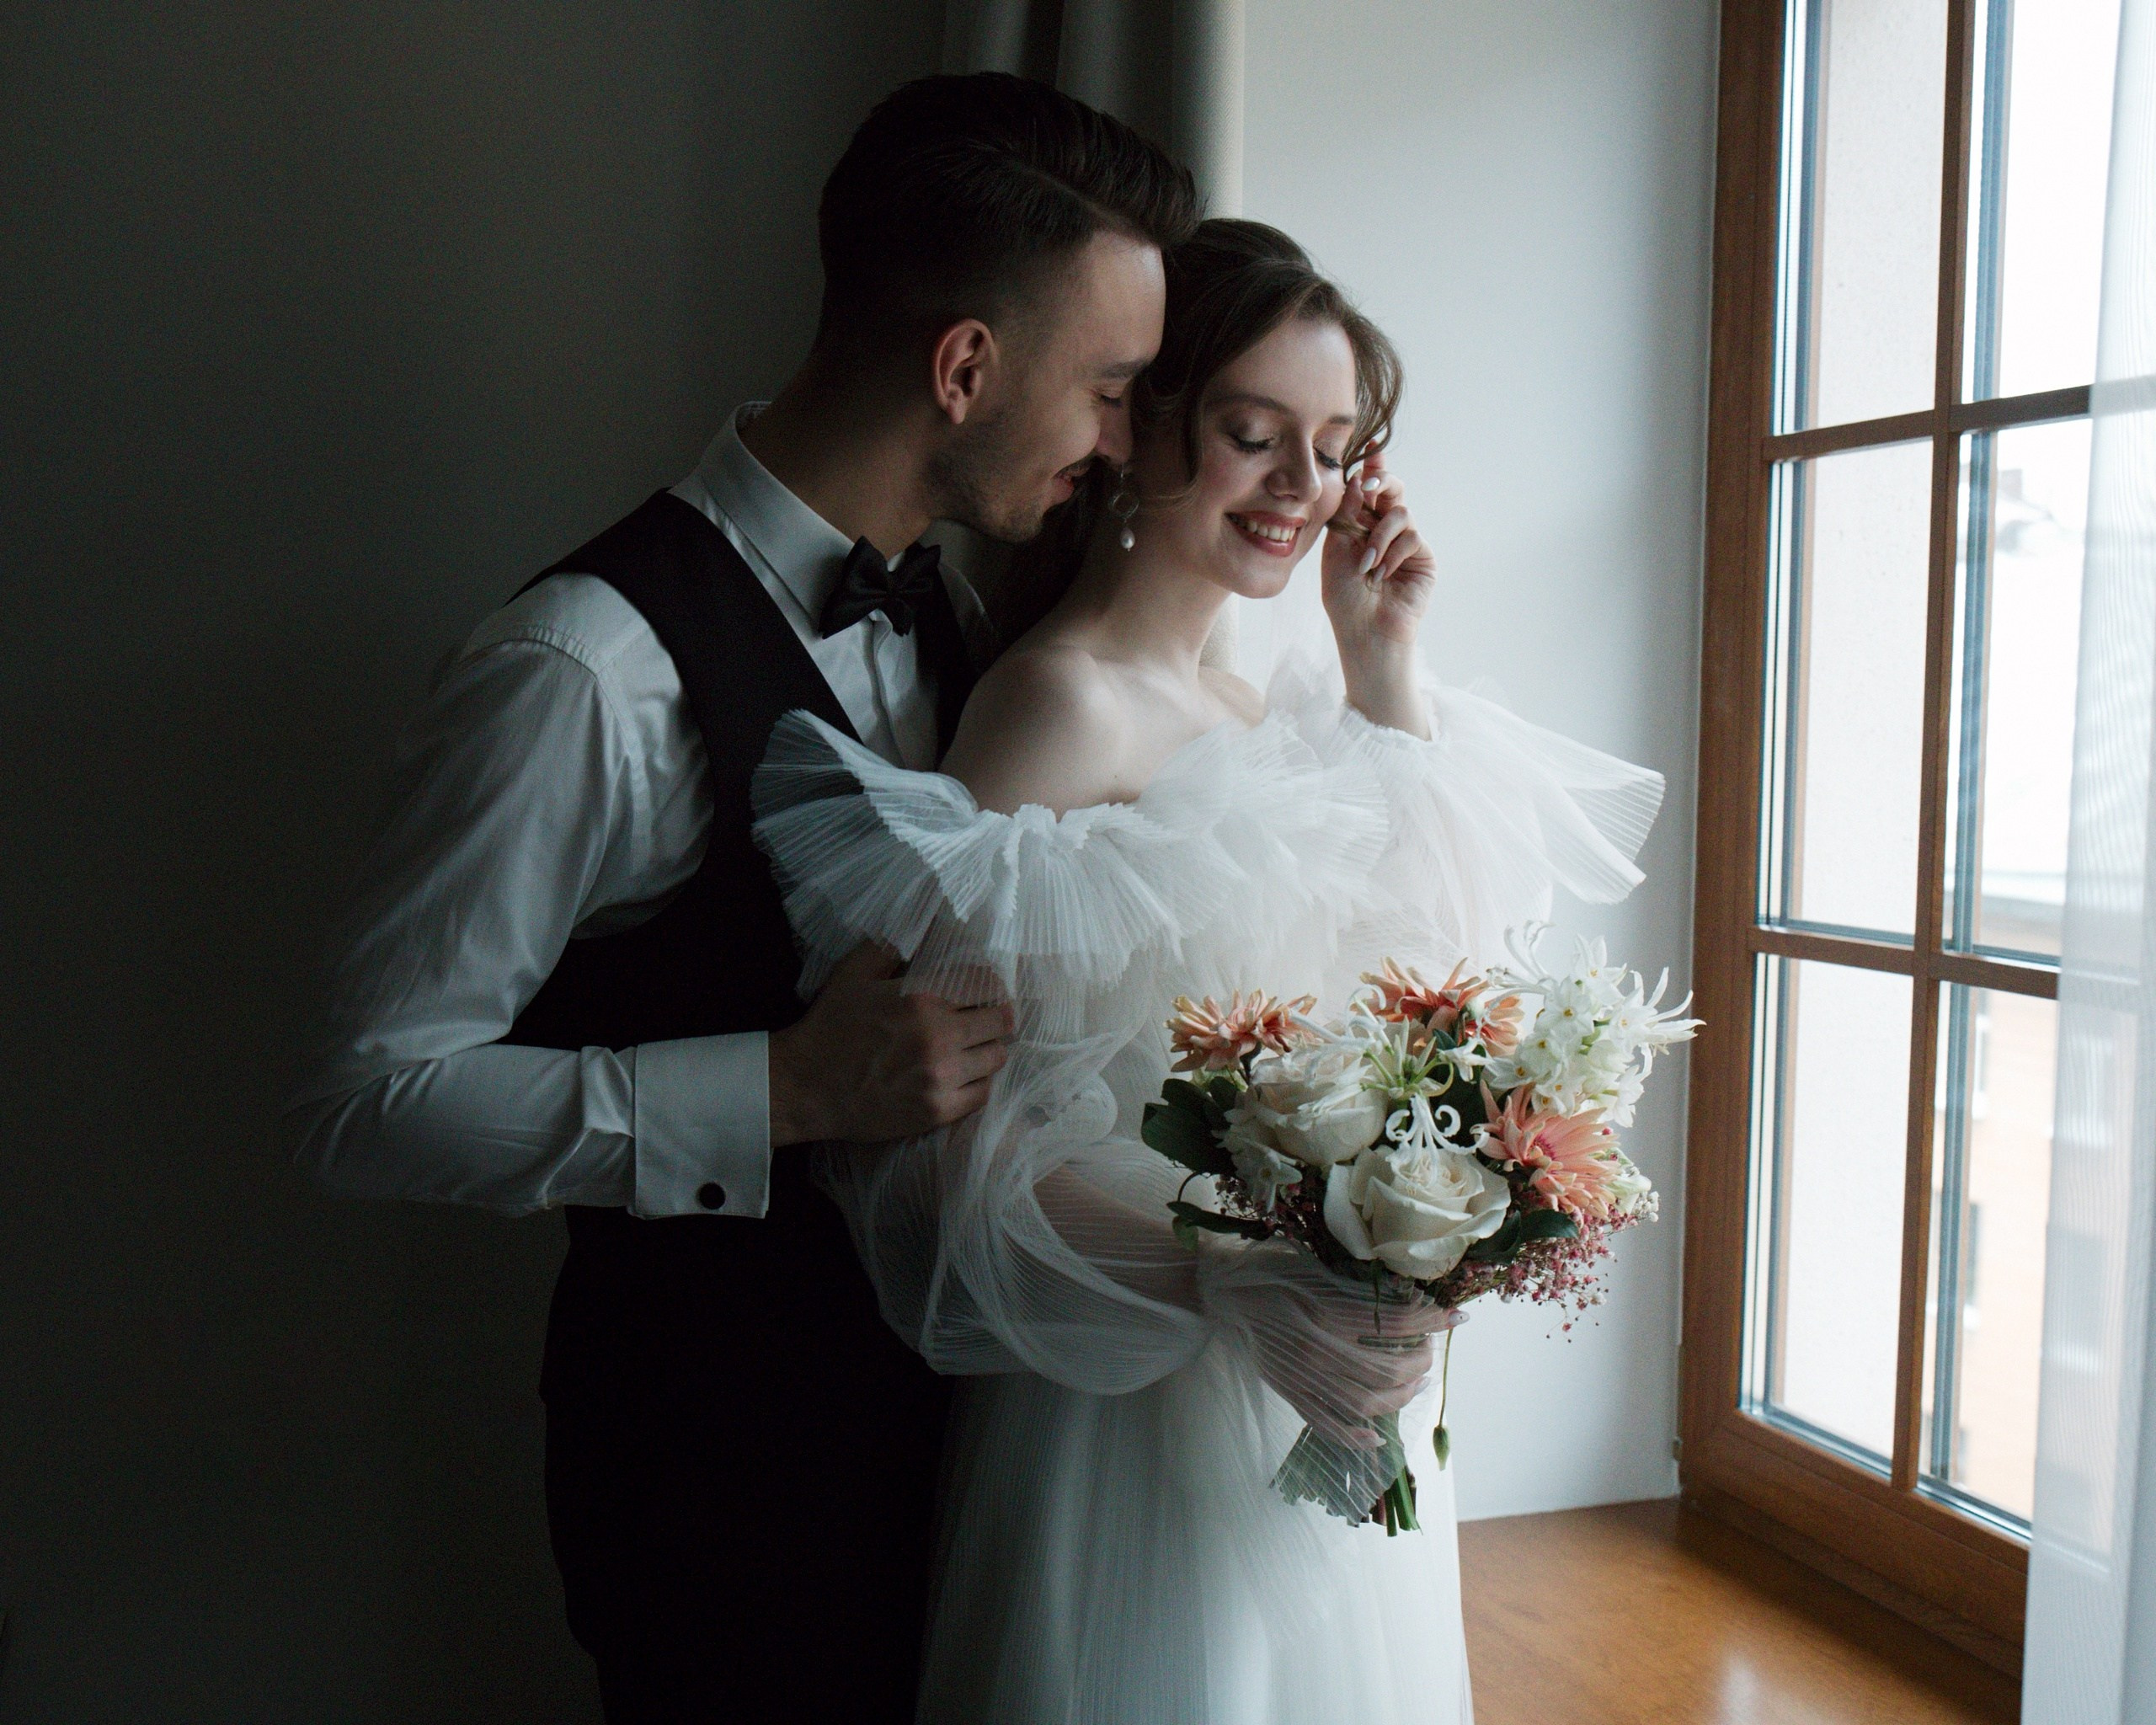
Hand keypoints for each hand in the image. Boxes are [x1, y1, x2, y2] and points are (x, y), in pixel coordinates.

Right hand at [767, 943, 1013, 1146]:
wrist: (806, 1087)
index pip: (986, 984)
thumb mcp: (853, 974)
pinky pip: (982, 1094)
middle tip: (985, 1017)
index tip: (984, 989)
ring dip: (989, 1048)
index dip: (990, 984)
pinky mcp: (937, 1111)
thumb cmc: (831, 1027)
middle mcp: (939, 1038)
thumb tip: (927, 928)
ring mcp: (941, 1078)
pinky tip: (963, 1074)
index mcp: (922, 999)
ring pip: (996, 1058)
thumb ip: (892, 947)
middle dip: (997, 1015)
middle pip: (1001, 1022)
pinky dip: (979, 1081)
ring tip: (974, 1046)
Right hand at [1200, 1248, 1460, 1447]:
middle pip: (1388, 1368)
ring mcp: (1305, 1380)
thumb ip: (1353, 1285)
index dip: (1431, 1321)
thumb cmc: (1267, 1273)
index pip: (1393, 1323)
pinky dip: (1356, 1437)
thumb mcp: (1312, 1267)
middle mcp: (1318, 1352)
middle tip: (1431, 1348)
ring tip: (1416, 1381)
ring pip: (1366, 1403)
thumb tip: (1404, 1294)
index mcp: (1324, 1314)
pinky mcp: (1291, 1396)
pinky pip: (1328, 1426)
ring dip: (1401, 1396)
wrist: (1222, 1297)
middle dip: (1421, 1361)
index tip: (1458, 1317)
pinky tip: (1377, 1435)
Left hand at [1320, 450, 1436, 736]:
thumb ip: (1347, 514)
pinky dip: (1393, 553)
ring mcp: (1405, 543)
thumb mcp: (1337, 550)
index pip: (1366, 491)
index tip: (1371, 448)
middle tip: (1367, 488)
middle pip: (1390, 489)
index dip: (1370, 468)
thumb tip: (1356, 478)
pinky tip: (1382, 574)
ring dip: (1379, 535)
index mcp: (1358, 527)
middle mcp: (1383, 531)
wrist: (1365, 632)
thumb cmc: (1344, 599)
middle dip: (1380, 482)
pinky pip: (1410, 536)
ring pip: (1400, 511)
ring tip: (1367, 564)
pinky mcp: (1422, 556)